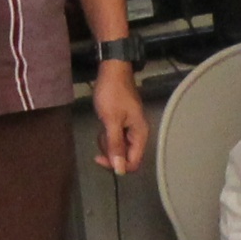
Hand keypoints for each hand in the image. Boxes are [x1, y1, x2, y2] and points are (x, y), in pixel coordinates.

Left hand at [91, 56, 150, 174]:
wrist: (112, 70)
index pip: (133, 162)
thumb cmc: (112, 94)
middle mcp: (138, 134)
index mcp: (140, 134)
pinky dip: (107, 135)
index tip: (100, 158)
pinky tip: (102, 124)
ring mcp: (130, 128)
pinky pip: (115, 137)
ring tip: (101, 127)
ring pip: (119, 148)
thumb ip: (116, 145)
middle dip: (111, 152)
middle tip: (100, 137)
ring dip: (107, 143)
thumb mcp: (111, 120)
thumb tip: (120, 169)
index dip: (117, 165)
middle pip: (126, 156)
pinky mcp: (122, 123)